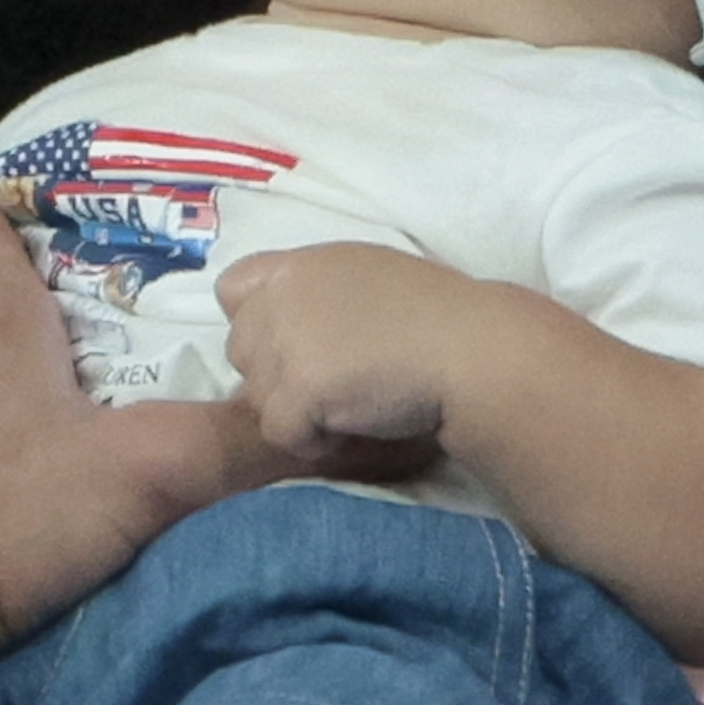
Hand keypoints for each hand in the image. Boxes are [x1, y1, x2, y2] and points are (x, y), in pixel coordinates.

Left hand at [213, 243, 493, 473]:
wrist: (471, 348)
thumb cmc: (442, 314)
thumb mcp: (370, 276)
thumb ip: (323, 293)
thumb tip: (303, 329)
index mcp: (302, 264)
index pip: (232, 288)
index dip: (256, 321)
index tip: (297, 343)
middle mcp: (282, 296)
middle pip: (242, 351)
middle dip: (277, 374)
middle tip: (333, 384)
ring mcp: (286, 342)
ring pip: (257, 396)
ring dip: (296, 410)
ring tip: (350, 404)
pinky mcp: (297, 389)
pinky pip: (280, 431)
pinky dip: (312, 441)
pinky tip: (353, 426)